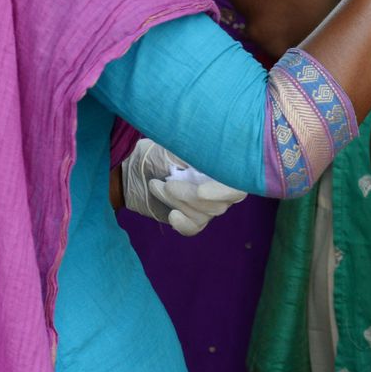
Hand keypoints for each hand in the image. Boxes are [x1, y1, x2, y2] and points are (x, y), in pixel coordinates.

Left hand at [121, 139, 246, 235]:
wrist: (132, 169)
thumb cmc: (157, 150)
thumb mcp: (173, 143)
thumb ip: (192, 149)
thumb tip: (206, 151)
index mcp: (221, 164)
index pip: (238, 185)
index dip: (223, 191)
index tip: (200, 191)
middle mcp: (220, 185)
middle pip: (220, 204)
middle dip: (190, 197)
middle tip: (167, 185)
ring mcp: (207, 203)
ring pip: (204, 215)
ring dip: (178, 203)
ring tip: (156, 186)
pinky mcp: (193, 217)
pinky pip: (195, 227)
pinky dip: (183, 224)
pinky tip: (172, 215)